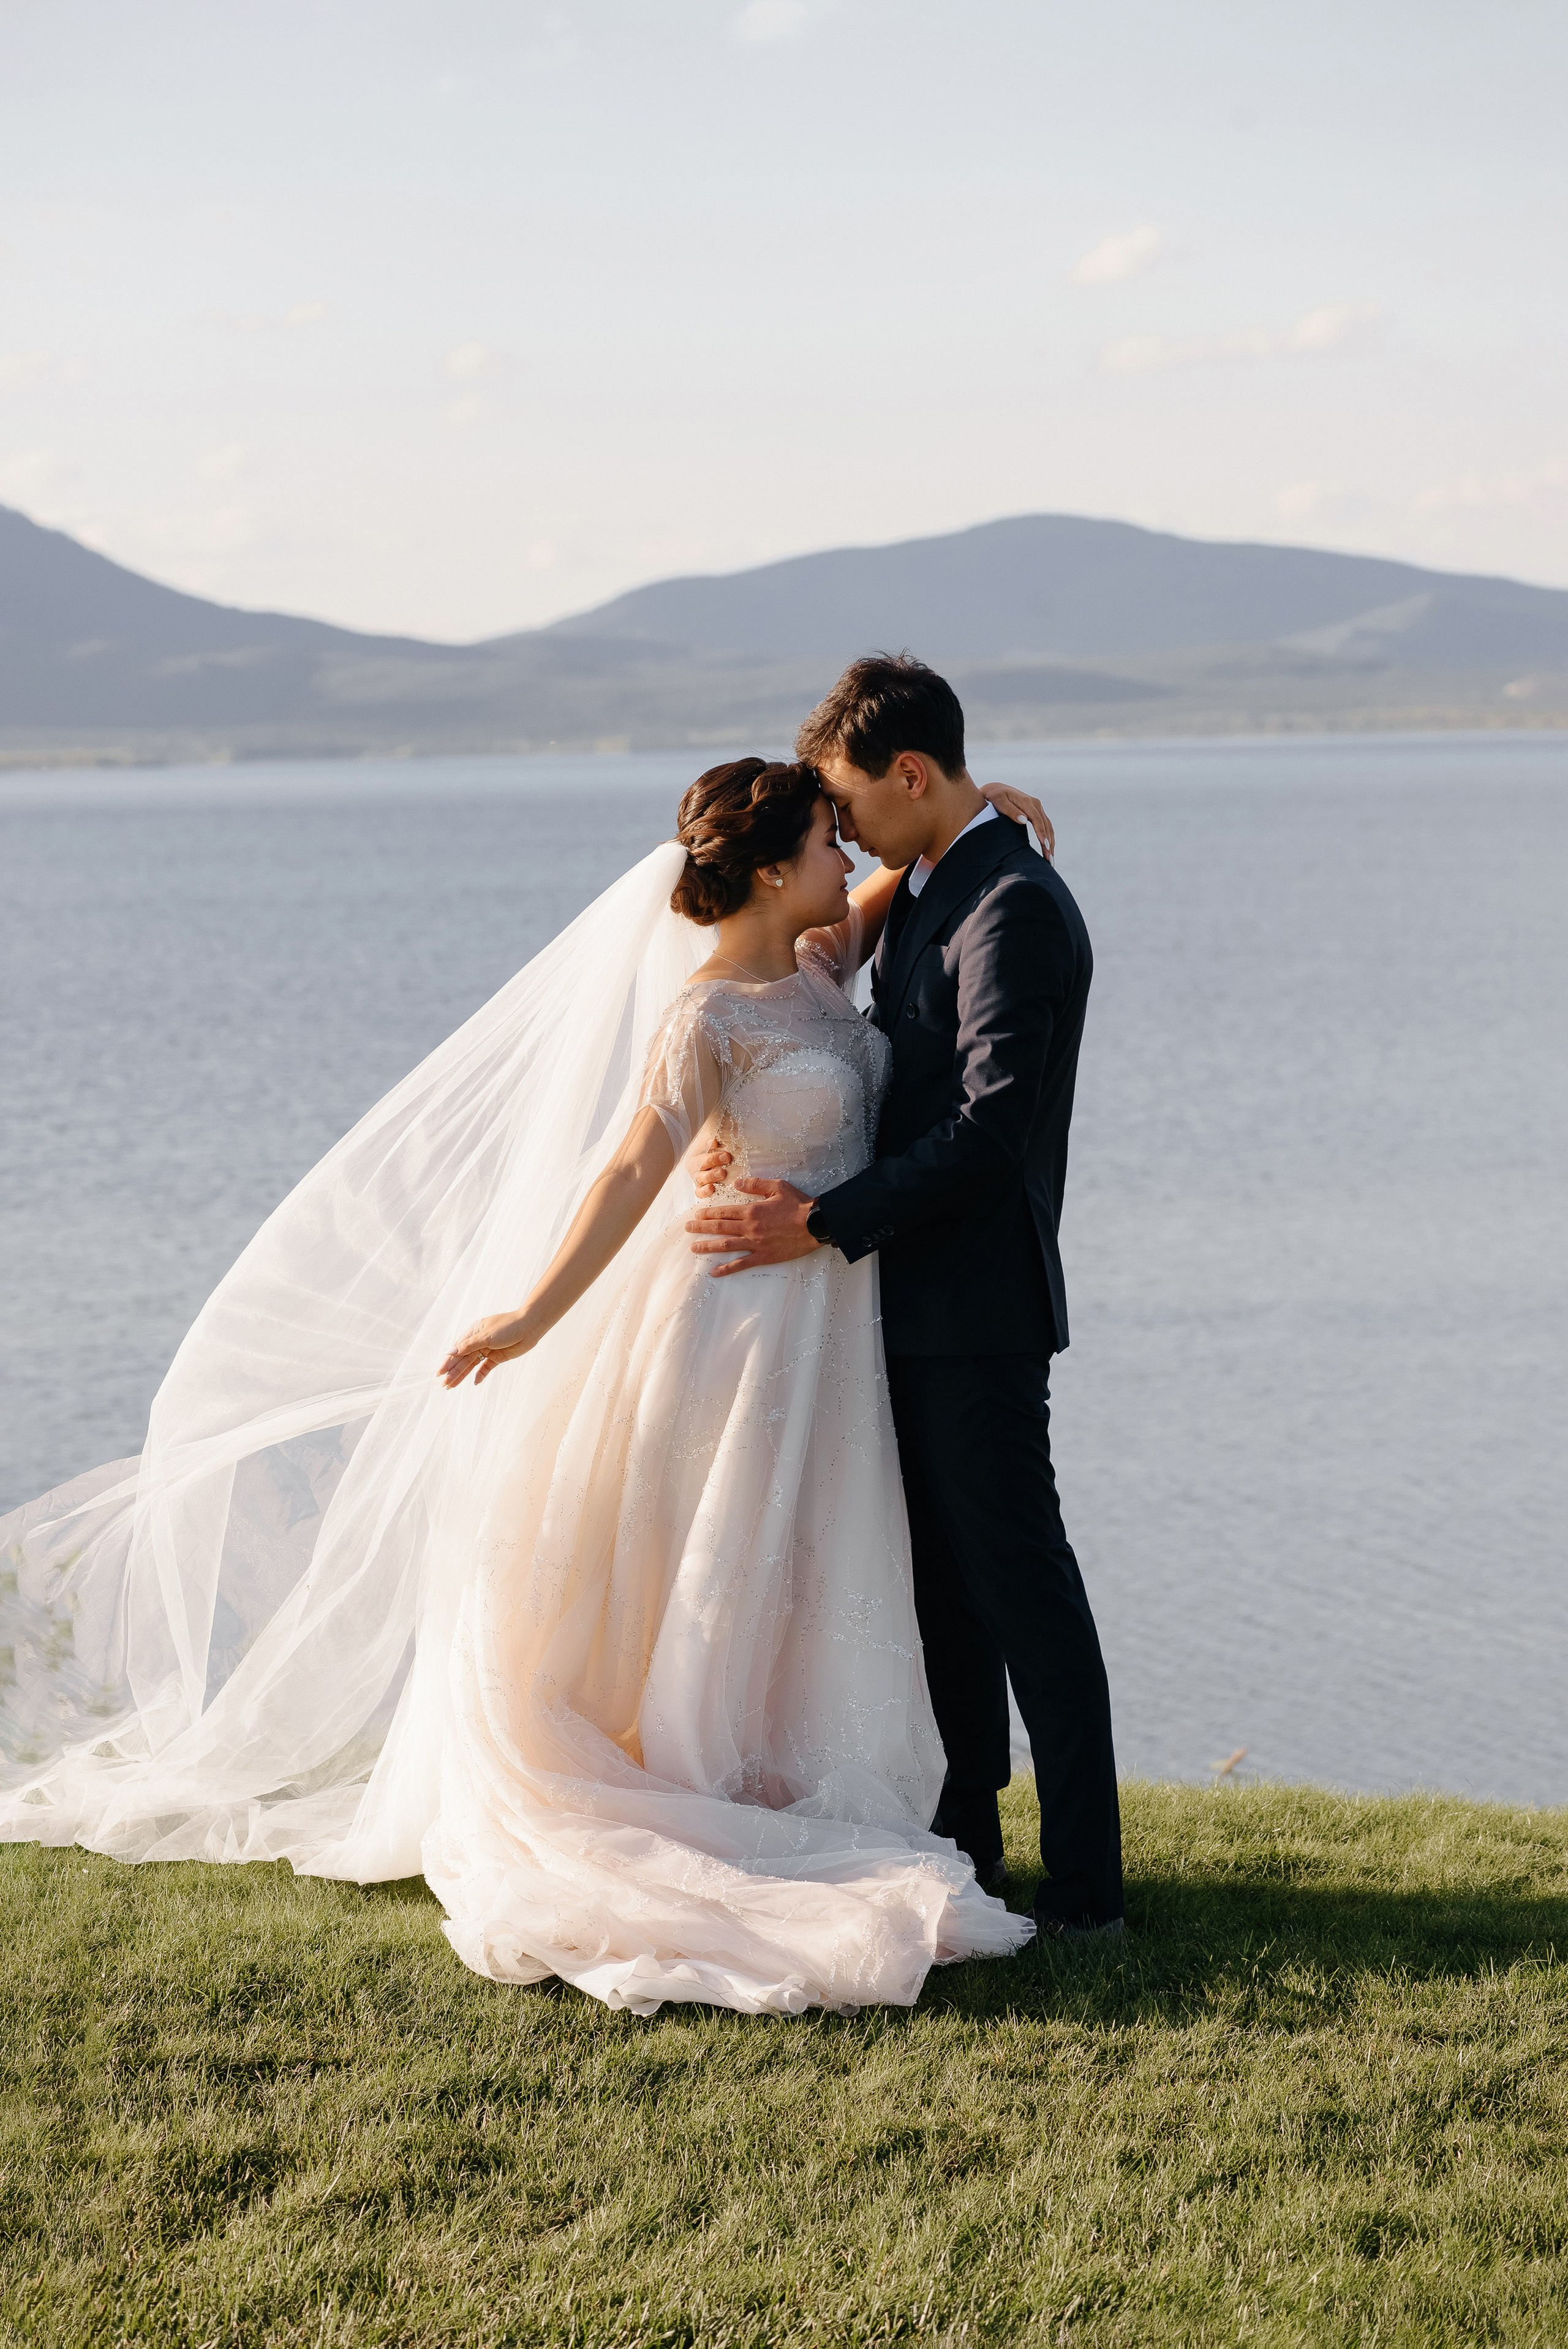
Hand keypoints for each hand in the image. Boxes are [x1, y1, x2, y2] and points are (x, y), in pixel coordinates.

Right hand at [439, 1310, 534, 1387]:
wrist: (530, 1327)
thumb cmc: (508, 1327)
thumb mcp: (486, 1336)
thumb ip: (468, 1346)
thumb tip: (450, 1352)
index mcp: (473, 1332)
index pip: (457, 1349)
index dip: (447, 1362)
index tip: (439, 1373)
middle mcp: (478, 1341)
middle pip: (463, 1359)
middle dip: (453, 1371)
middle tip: (444, 1384)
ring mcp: (488, 1350)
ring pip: (472, 1365)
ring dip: (462, 1375)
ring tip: (452, 1386)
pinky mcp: (497, 1357)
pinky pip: (485, 1367)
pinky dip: (480, 1374)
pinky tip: (474, 1382)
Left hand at [685, 1178, 819, 1275]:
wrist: (815, 1225)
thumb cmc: (799, 1205)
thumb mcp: (778, 1187)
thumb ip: (756, 1185)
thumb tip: (737, 1184)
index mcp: (752, 1210)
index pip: (724, 1212)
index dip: (708, 1213)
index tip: (696, 1214)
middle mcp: (749, 1227)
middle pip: (720, 1227)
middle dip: (701, 1228)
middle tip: (687, 1228)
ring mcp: (755, 1244)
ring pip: (725, 1245)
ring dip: (707, 1246)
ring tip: (693, 1248)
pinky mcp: (763, 1257)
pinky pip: (741, 1264)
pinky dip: (726, 1269)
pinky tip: (714, 1272)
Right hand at [692, 1138, 733, 1197]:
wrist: (731, 1169)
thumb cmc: (728, 1154)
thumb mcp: (726, 1143)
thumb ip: (725, 1136)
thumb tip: (723, 1135)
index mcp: (699, 1150)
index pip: (699, 1145)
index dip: (705, 1144)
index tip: (716, 1142)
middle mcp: (696, 1163)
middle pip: (698, 1161)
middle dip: (712, 1159)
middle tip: (726, 1157)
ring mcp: (698, 1177)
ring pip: (699, 1176)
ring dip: (710, 1175)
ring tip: (722, 1173)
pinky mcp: (701, 1190)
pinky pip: (699, 1192)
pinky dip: (704, 1191)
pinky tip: (712, 1188)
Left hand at [980, 782, 1053, 860]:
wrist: (994, 789)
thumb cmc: (994, 796)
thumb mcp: (999, 802)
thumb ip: (1011, 811)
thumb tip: (1023, 820)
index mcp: (1027, 801)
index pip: (1037, 820)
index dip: (1041, 833)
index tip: (1044, 846)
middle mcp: (1035, 803)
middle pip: (1045, 825)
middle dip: (1048, 842)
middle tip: (1049, 859)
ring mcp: (1037, 807)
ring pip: (1048, 826)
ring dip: (1050, 842)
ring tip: (1050, 859)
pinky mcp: (1036, 811)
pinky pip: (1045, 825)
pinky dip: (1048, 837)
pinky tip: (1048, 848)